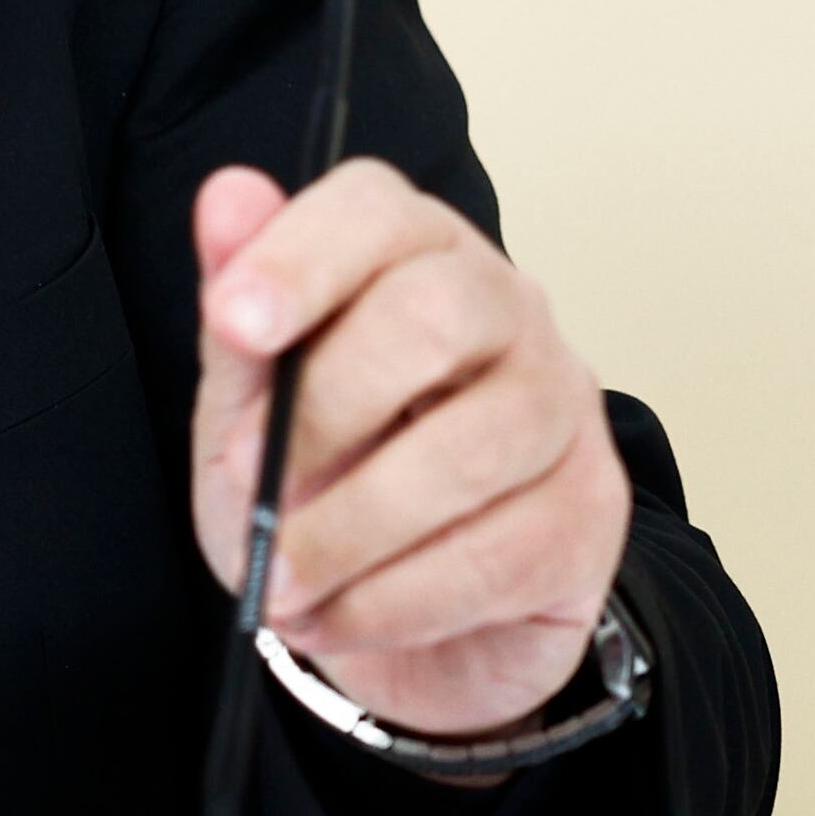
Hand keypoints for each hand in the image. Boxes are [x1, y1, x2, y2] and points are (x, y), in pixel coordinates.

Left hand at [189, 158, 628, 743]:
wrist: (395, 621)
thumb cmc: (318, 484)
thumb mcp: (248, 411)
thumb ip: (237, 317)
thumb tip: (225, 194)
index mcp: (410, 254)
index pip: (375, 211)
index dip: (302, 257)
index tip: (235, 322)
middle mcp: (503, 307)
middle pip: (434, 316)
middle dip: (322, 413)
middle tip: (253, 488)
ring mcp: (559, 406)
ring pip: (469, 451)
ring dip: (350, 531)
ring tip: (281, 582)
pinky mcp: (589, 511)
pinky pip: (496, 556)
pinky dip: (393, 600)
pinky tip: (336, 617)